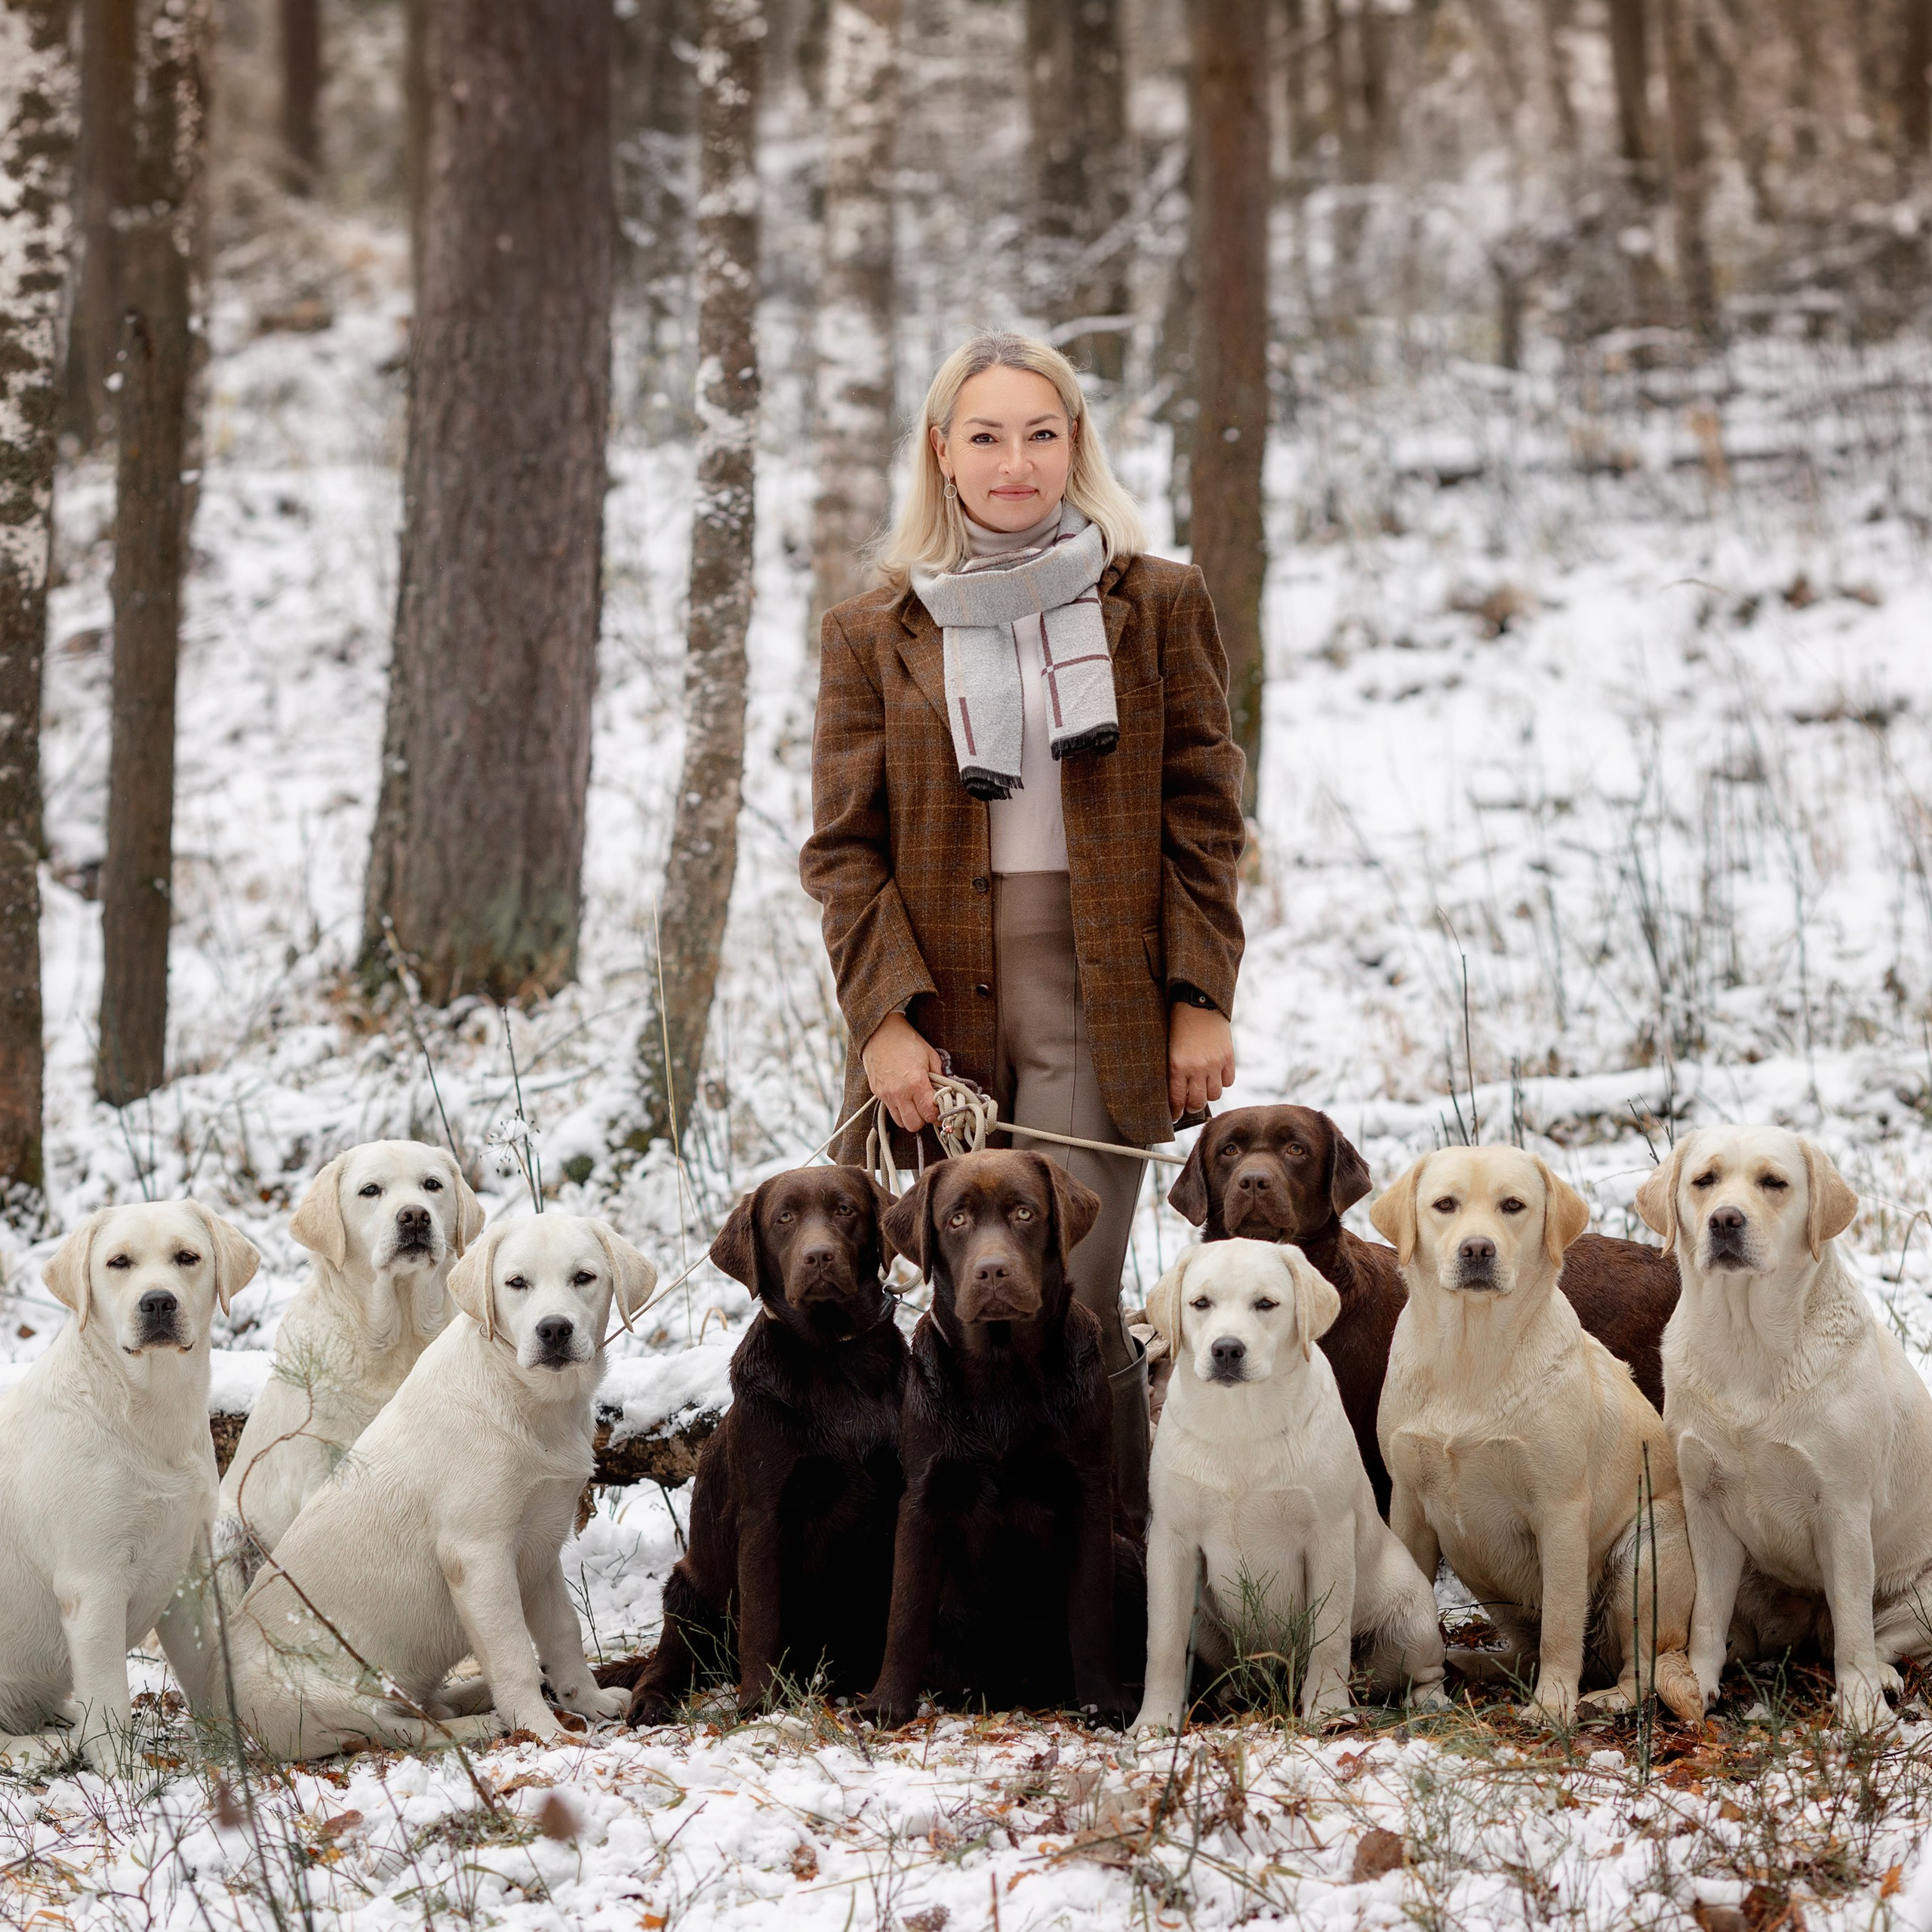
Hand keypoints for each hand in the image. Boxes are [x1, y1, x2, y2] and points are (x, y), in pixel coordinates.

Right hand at [862, 1013, 943, 1134]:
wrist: (880, 1032)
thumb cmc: (906, 1041)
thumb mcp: (931, 1055)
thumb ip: (940, 1077)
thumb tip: (948, 1092)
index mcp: (916, 1083)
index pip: (929, 1114)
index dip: (937, 1115)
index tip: (940, 1110)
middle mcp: (899, 1093)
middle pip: (914, 1125)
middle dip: (923, 1119)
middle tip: (927, 1108)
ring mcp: (886, 1095)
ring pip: (900, 1122)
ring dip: (910, 1117)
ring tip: (915, 1104)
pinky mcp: (877, 1093)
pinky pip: (890, 1111)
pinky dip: (899, 1110)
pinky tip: (904, 1097)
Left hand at [1168, 1004, 1233, 1119]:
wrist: (1198, 1004)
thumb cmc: (1179, 1027)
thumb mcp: (1170, 1050)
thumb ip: (1174, 1072)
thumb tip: (1177, 1096)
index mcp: (1177, 1066)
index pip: (1177, 1100)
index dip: (1176, 1112)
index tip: (1175, 1116)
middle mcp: (1197, 1068)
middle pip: (1197, 1102)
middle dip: (1192, 1107)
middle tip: (1190, 1104)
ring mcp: (1214, 1063)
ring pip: (1215, 1094)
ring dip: (1208, 1094)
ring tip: (1203, 1087)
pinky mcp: (1228, 1057)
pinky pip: (1228, 1081)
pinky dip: (1222, 1081)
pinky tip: (1216, 1075)